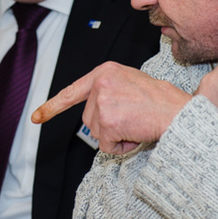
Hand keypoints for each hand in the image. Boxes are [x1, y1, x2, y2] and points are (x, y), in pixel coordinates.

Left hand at [32, 61, 191, 153]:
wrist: (181, 114)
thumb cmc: (164, 102)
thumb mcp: (132, 83)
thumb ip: (110, 91)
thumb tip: (94, 112)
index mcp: (105, 71)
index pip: (72, 91)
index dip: (53, 107)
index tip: (36, 117)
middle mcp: (101, 83)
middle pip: (87, 118)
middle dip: (107, 126)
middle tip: (134, 119)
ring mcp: (103, 102)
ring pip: (96, 133)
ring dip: (116, 136)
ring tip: (137, 124)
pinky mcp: (107, 121)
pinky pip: (106, 146)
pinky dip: (121, 146)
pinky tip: (137, 134)